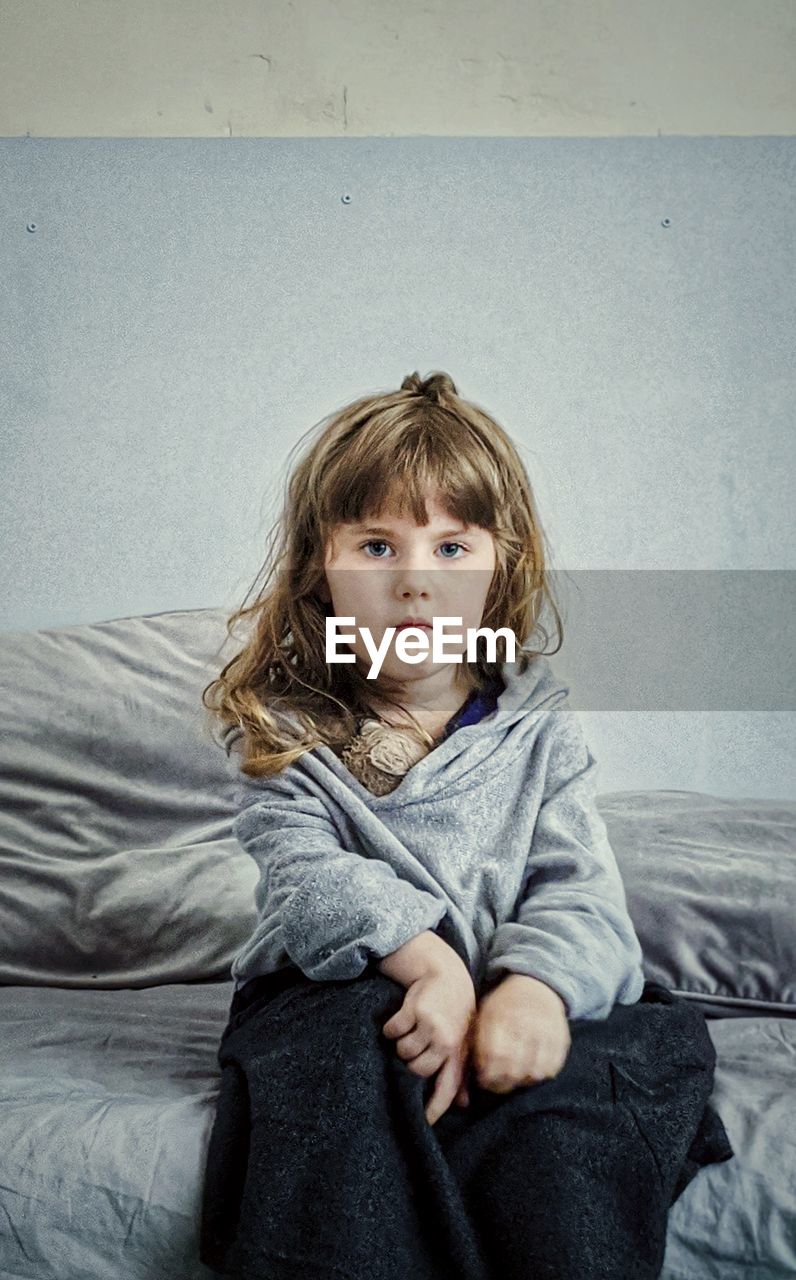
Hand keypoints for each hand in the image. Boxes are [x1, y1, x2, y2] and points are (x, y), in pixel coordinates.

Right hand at [382, 955, 475, 1125]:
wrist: (447, 977)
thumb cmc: (455, 1014)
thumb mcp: (462, 1042)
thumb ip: (461, 1074)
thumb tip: (464, 1105)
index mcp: (458, 1054)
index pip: (447, 1089)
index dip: (435, 1108)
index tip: (424, 1122)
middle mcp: (446, 1043)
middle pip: (416, 1070)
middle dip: (410, 1061)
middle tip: (414, 1046)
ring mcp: (430, 1026)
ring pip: (402, 1051)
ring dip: (400, 1042)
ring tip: (411, 1030)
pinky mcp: (414, 1011)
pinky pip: (392, 1031)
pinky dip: (391, 1027)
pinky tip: (402, 1018)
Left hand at [466, 973, 570, 1097]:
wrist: (536, 984)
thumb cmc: (501, 1007)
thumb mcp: (482, 1016)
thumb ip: (474, 1047)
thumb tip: (464, 1092)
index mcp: (499, 1016)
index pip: (495, 1056)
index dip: (488, 1076)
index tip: (483, 1080)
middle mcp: (524, 1023)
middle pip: (515, 1069)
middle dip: (503, 1084)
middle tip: (498, 1083)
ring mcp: (546, 1031)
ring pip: (534, 1073)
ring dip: (522, 1081)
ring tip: (514, 1075)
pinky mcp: (562, 1039)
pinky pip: (552, 1069)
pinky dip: (540, 1075)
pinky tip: (530, 1069)